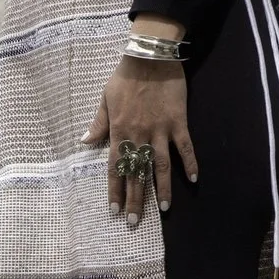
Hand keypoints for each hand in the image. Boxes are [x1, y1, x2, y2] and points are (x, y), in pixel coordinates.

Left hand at [85, 17, 196, 227]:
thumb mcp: (105, 98)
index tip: (113, 211)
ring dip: (162, 188)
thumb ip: (98, 123)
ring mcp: (160, 130)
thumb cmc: (125, 76)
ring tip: (164, 209)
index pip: (115, 168)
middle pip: (136, 173)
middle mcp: (139, 135)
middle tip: (134, 221)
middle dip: (135, 199)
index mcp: (119, 131)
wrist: (150, 56)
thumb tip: (85, 142)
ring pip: (160, 166)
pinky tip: (193, 178)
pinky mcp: (178, 122)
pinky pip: (185, 146)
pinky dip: (190, 162)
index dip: (115, 190)